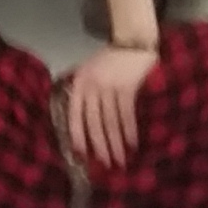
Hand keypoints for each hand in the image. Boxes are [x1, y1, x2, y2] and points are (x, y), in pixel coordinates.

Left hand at [66, 46, 156, 170]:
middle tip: (106, 165)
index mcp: (80, 83)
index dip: (78, 134)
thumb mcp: (89, 71)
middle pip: (94, 122)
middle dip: (100, 146)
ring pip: (111, 121)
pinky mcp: (127, 87)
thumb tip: (82, 120)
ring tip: (120, 161)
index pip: (75, 114)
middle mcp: (92, 86)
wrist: (131, 42)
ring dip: (116, 144)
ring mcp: (109, 87)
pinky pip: (127, 114)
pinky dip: (130, 131)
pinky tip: (132, 145)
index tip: (81, 154)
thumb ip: (84, 91)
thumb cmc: (109, 59)